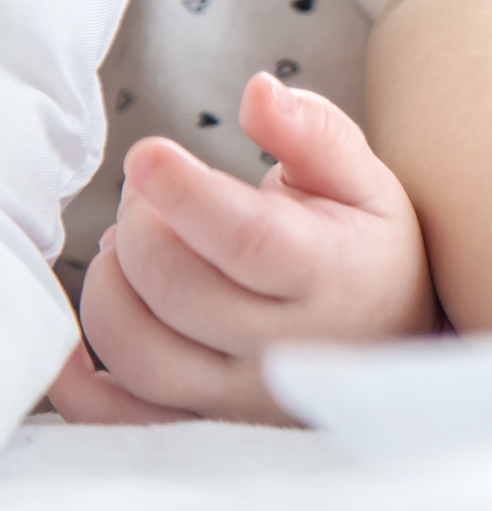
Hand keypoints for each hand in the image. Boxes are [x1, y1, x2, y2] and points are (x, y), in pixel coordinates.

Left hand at [50, 72, 435, 424]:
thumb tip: (259, 90)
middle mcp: (290, 346)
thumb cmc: (372, 250)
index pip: (248, 241)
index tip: (149, 153)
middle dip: (143, 224)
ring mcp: (244, 393)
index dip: (185, 194)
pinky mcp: (208, 420)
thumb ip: (314, 133)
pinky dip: (78, 383)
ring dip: (112, 286)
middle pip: (183, 291)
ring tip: (131, 245)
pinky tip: (76, 339)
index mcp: (336, 275)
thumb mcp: (366, 181)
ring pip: (144, 354)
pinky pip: (122, 418)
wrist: (396, 339)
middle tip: (149, 187)